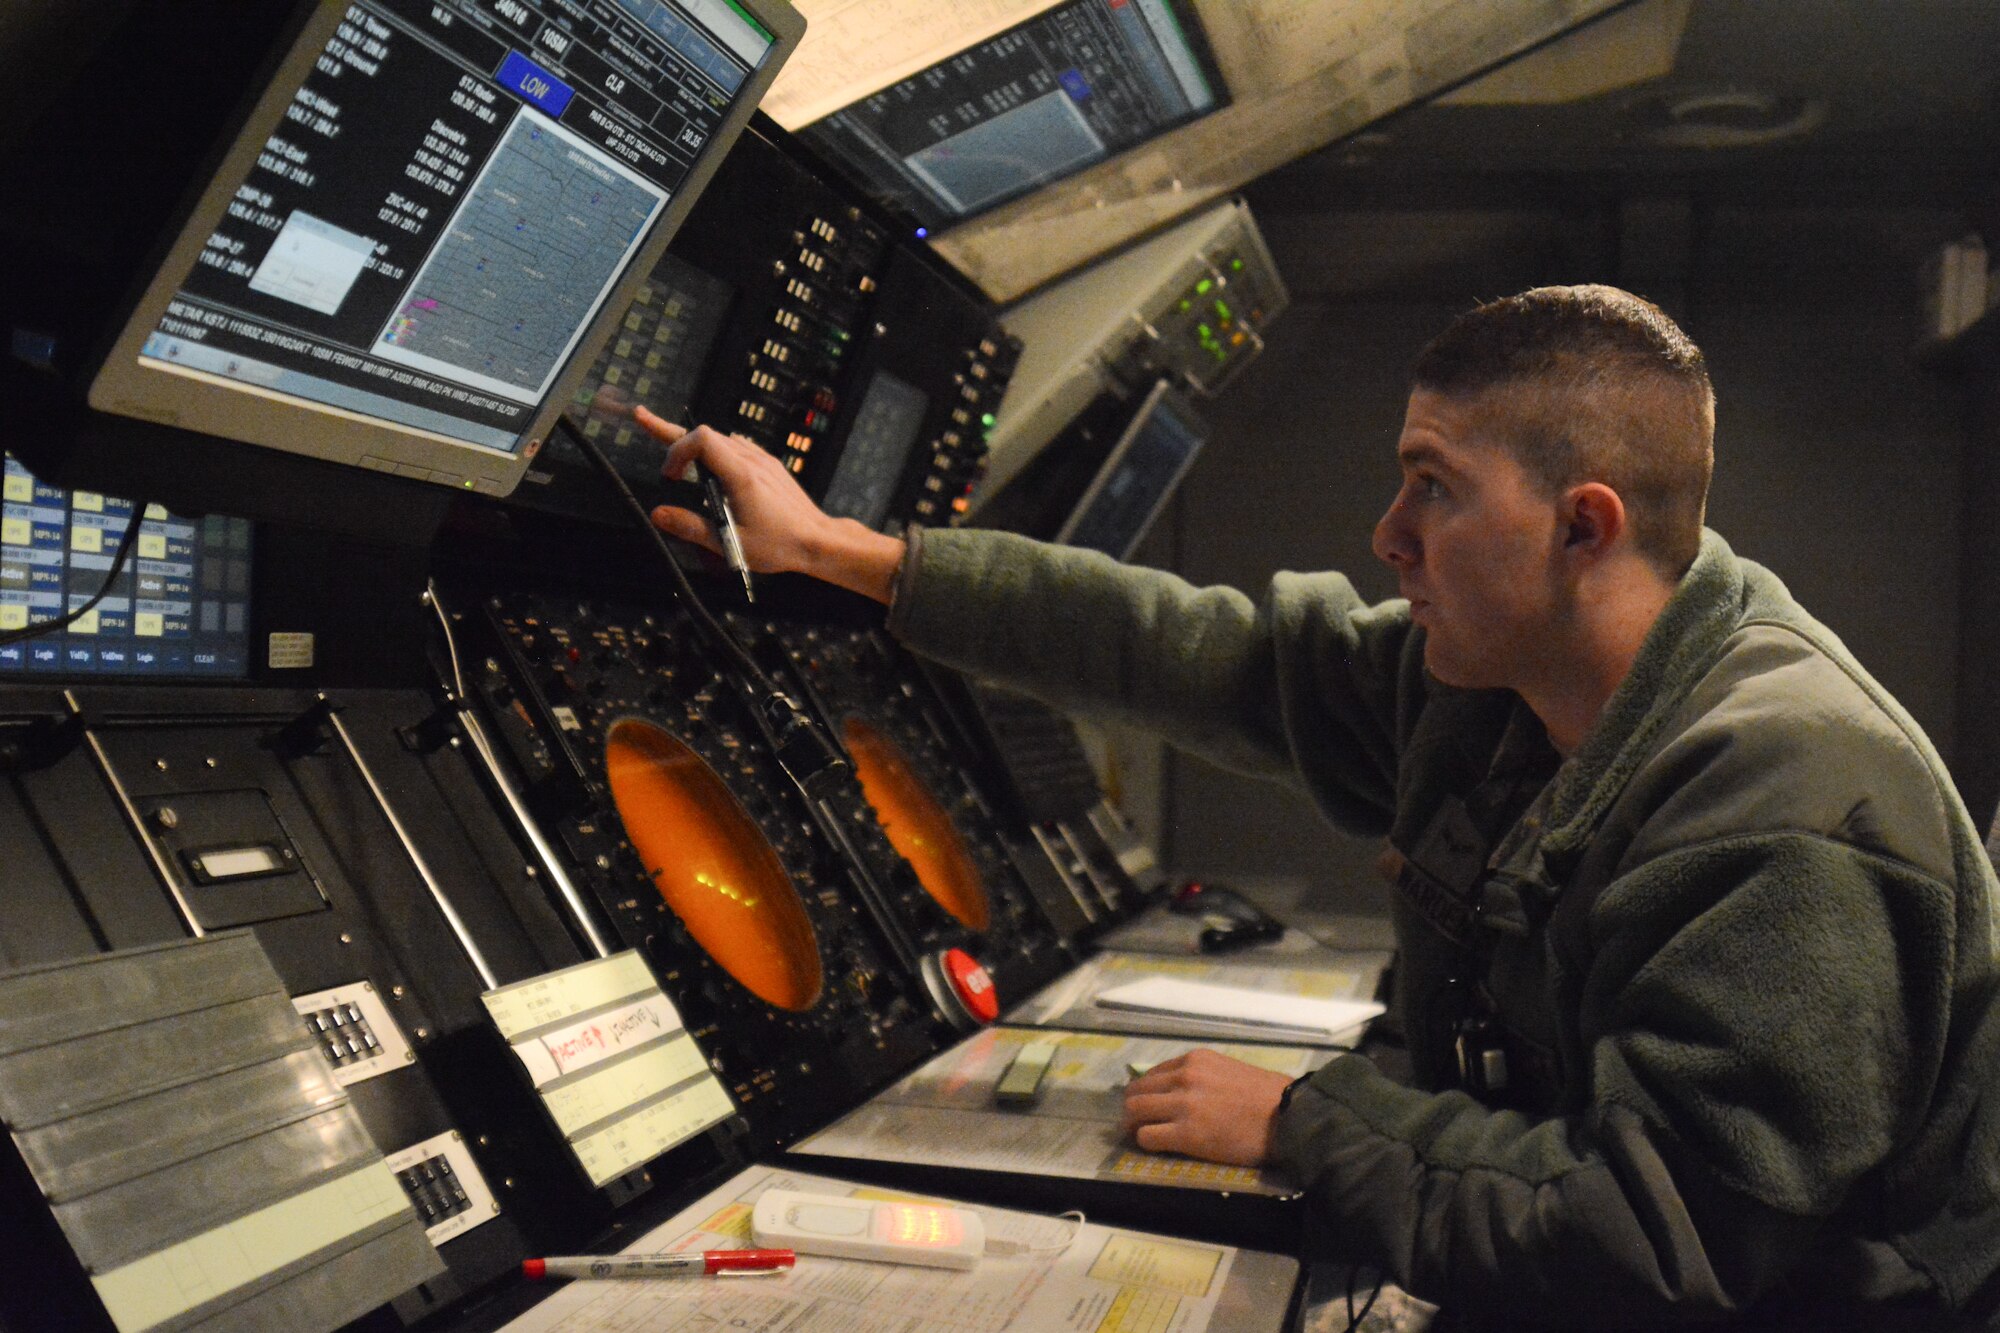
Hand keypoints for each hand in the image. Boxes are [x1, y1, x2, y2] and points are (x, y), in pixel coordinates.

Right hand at [631, 407, 904, 602]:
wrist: (818, 541)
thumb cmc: (780, 545)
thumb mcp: (730, 543)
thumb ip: (691, 527)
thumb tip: (657, 515)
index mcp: (741, 474)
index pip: (701, 438)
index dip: (677, 448)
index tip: (668, 475)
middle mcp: (752, 460)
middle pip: (706, 433)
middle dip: (674, 435)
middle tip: (643, 422)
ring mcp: (762, 460)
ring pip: (720, 438)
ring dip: (694, 444)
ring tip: (673, 451)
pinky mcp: (769, 466)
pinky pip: (736, 447)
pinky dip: (715, 451)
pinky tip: (708, 467)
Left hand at [1121, 1049, 1293, 1167]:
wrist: (1289, 1117)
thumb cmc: (1267, 1097)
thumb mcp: (1228, 1071)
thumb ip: (1201, 1077)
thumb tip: (1179, 1093)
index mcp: (1195, 1060)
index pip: (1153, 1074)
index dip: (1146, 1092)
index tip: (1150, 1106)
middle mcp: (1184, 1077)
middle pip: (1136, 1091)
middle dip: (1133, 1109)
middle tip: (1138, 1125)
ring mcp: (1183, 1105)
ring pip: (1134, 1112)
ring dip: (1133, 1126)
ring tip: (1142, 1137)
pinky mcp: (1186, 1134)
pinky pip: (1148, 1137)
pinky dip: (1147, 1143)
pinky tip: (1158, 1148)